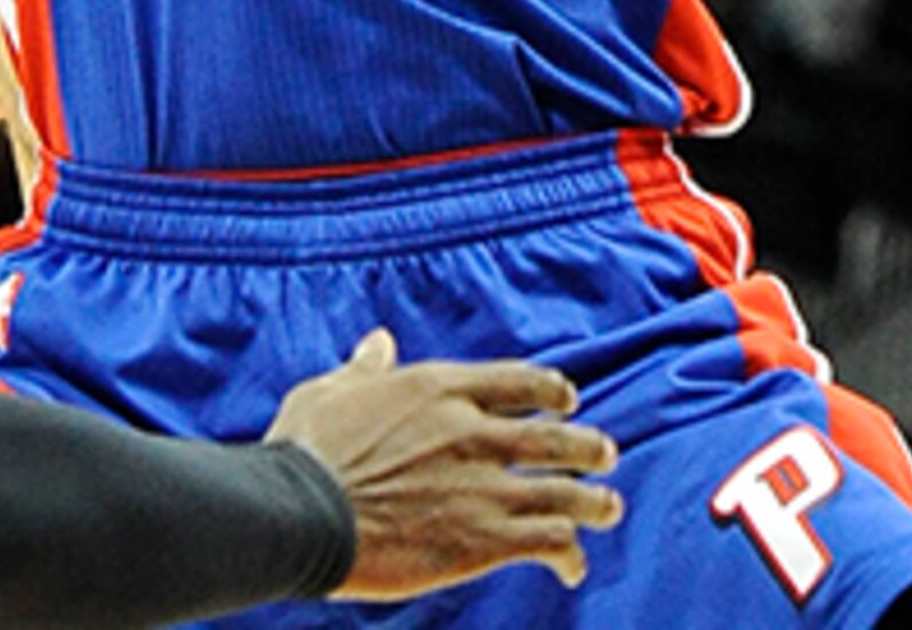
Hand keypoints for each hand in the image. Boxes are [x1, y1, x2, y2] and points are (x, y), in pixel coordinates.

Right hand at [264, 327, 624, 598]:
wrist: (303, 514)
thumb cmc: (307, 451)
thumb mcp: (330, 392)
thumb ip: (364, 370)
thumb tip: (377, 343)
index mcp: (441, 389)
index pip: (521, 381)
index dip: (553, 392)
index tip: (567, 401)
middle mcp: (475, 432)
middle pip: (557, 435)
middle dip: (589, 446)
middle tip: (606, 453)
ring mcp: (485, 486)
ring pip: (568, 490)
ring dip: (595, 502)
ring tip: (608, 508)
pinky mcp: (485, 538)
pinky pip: (550, 541)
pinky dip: (569, 553)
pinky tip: (572, 568)